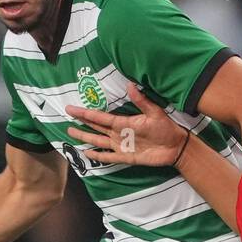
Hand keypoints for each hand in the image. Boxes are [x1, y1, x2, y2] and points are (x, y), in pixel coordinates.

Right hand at [64, 83, 190, 167]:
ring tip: (71, 133)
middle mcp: (119, 134)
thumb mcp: (154, 112)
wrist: (175, 146)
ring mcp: (121, 146)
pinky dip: (98, 156)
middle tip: (66, 117)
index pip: (100, 117)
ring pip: (98, 141)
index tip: (72, 108)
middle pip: (96, 128)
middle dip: (81, 123)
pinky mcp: (126, 157)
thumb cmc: (166, 128)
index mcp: (124, 122)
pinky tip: (87, 154)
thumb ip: (141, 101)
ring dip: (85, 137)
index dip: (86, 113)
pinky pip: (108, 157)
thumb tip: (130, 84)